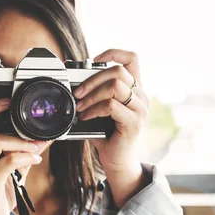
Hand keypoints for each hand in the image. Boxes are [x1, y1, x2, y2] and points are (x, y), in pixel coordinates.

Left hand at [73, 49, 148, 172]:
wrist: (117, 161)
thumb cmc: (108, 135)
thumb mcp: (101, 108)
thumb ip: (95, 92)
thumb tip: (72, 76)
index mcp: (136, 89)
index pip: (132, 59)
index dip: (113, 53)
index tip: (94, 61)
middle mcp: (142, 97)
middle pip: (118, 71)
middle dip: (92, 79)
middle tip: (77, 92)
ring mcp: (140, 110)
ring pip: (114, 86)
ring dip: (91, 95)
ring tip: (79, 105)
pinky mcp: (134, 123)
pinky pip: (110, 106)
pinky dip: (93, 109)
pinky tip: (85, 116)